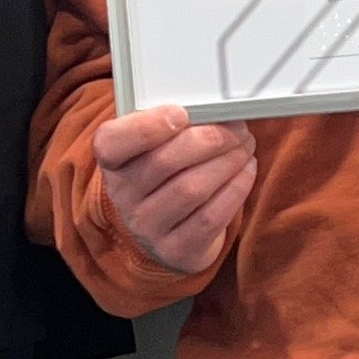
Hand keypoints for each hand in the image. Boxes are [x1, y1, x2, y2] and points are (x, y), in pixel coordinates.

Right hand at [95, 103, 256, 272]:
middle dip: (210, 139)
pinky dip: (235, 189)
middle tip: (236, 128)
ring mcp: (147, 228)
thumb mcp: (155, 149)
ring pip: (192, 188)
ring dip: (227, 162)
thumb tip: (215, 108)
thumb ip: (171, 126)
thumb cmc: (166, 177)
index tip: (181, 113)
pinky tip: (246, 170)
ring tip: (244, 146)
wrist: (169, 232)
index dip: (145, 127)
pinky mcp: (176, 250)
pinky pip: (211, 216)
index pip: (111, 143)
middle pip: (165, 162)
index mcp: (113, 163)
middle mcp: (123, 197)